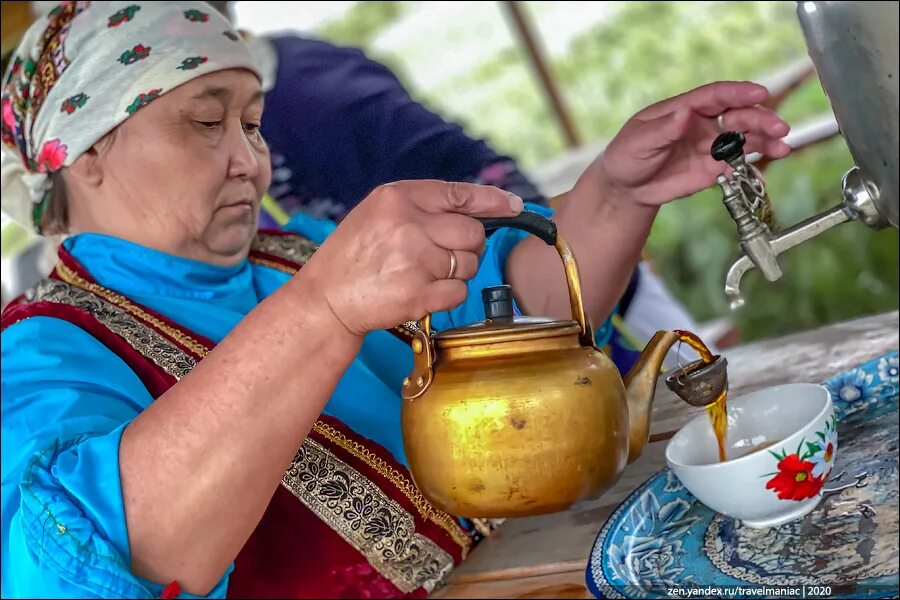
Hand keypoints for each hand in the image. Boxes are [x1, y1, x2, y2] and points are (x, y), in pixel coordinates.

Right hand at [299, 180, 522, 336]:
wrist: (325, 299)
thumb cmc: (353, 256)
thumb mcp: (378, 214)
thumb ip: (421, 207)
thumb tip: (477, 210)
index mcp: (397, 198)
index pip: (459, 194)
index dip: (492, 201)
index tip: (514, 206)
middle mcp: (408, 224)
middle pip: (472, 233)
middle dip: (467, 246)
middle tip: (443, 255)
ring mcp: (414, 260)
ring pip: (468, 264)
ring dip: (455, 273)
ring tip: (423, 274)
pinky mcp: (418, 294)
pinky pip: (459, 292)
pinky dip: (447, 296)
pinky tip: (422, 292)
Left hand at [589, 81, 790, 206]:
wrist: (626, 187)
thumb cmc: (628, 155)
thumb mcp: (639, 141)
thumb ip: (663, 129)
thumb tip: (685, 113)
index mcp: (686, 108)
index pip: (716, 96)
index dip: (739, 93)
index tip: (759, 94)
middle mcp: (704, 124)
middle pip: (738, 116)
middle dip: (760, 120)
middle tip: (778, 128)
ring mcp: (711, 147)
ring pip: (744, 140)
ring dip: (764, 142)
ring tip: (782, 148)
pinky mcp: (713, 170)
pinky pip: (737, 168)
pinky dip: (752, 172)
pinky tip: (763, 179)